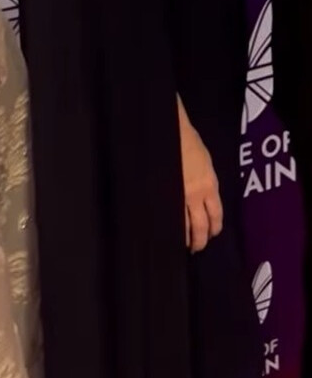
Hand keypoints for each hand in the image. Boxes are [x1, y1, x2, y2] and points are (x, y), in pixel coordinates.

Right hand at [177, 99, 222, 253]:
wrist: (171, 129)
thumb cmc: (188, 141)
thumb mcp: (206, 162)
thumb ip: (206, 183)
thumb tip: (203, 199)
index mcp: (210, 185)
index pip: (216, 216)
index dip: (214, 229)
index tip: (211, 235)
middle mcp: (196, 194)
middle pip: (200, 227)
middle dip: (199, 241)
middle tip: (196, 248)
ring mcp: (179, 195)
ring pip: (183, 226)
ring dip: (184, 238)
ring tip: (181, 245)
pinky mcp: (163, 193)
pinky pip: (167, 215)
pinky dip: (168, 226)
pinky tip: (166, 231)